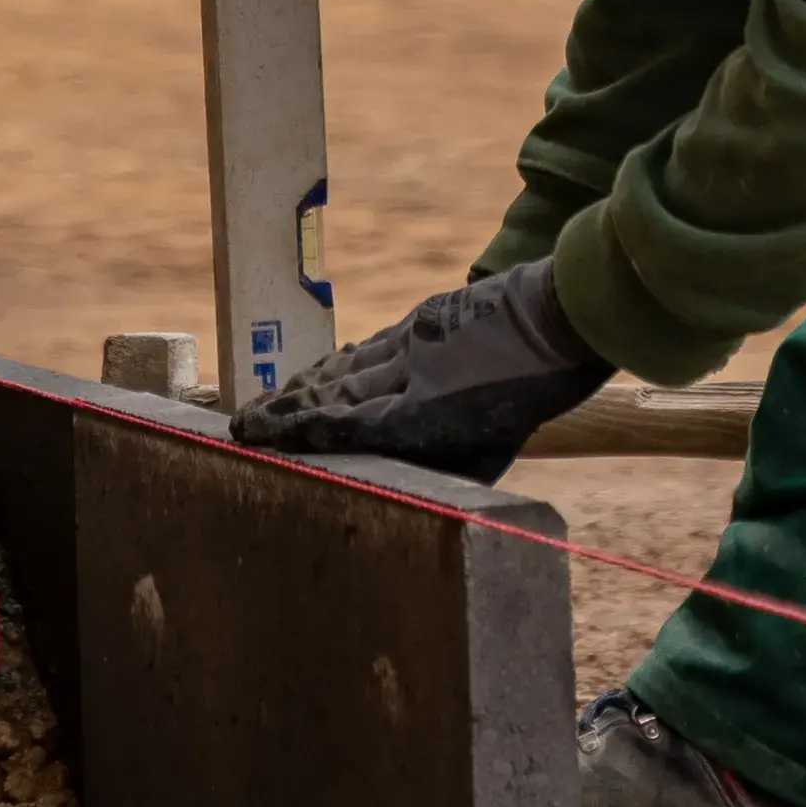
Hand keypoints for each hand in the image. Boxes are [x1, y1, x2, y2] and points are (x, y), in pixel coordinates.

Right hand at [228, 258, 609, 482]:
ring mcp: (410, 339)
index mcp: (422, 411)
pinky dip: (339, 362)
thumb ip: (452, 468)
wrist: (562, 314)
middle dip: (282, 411)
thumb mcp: (497, 447)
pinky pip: (368, 346)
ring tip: (271, 401)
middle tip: (243, 424)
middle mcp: (406, 373)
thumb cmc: (536, 394)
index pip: (340, 423)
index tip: (254, 437)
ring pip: (345, 366)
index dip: (293, 431)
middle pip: (330, 393)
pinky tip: (324, 370)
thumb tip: (421, 492)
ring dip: (304, 385)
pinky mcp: (420, 317)